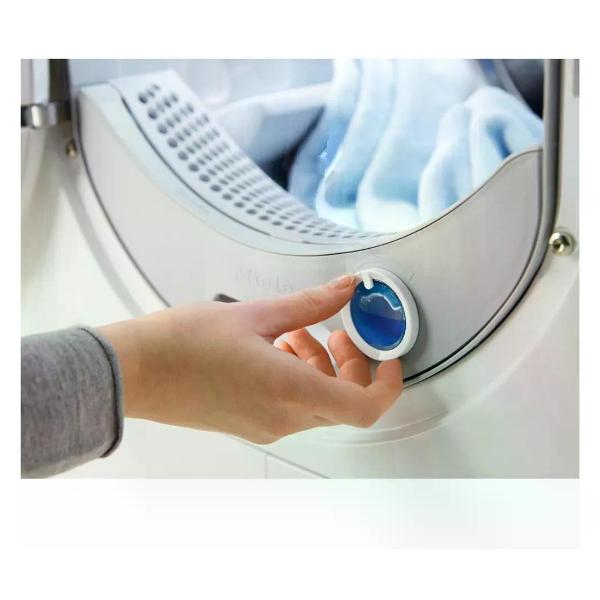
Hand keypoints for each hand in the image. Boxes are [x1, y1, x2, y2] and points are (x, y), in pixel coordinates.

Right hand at [99, 274, 402, 443]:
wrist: (134, 372)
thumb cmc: (183, 343)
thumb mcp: (256, 314)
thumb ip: (311, 303)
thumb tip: (348, 287)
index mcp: (289, 392)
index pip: (364, 407)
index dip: (388, 383)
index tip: (389, 357)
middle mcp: (283, 419)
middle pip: (344, 401)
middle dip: (351, 364)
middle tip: (337, 330)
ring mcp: (266, 426)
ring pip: (319, 403)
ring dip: (321, 367)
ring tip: (296, 331)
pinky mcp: (250, 424)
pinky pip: (294, 407)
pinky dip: (299, 377)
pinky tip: (276, 347)